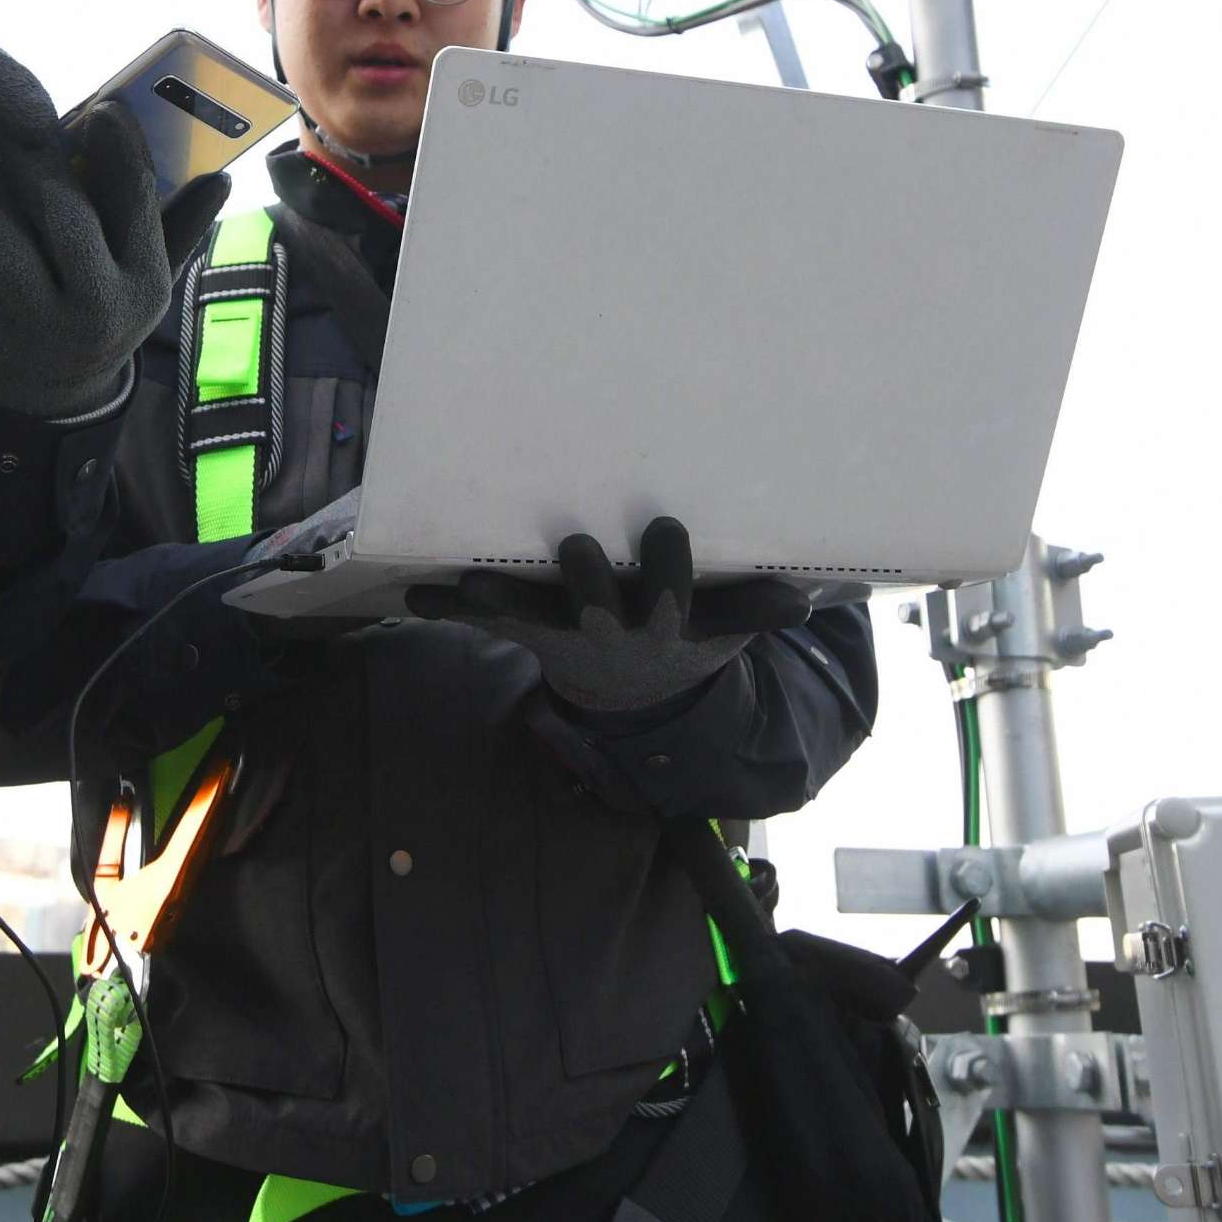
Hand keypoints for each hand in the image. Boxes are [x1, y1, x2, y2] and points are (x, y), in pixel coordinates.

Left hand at [0, 101, 234, 416]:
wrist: (52, 393)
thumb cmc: (104, 306)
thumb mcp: (149, 275)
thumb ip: (182, 223)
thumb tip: (223, 174)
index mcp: (142, 284)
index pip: (137, 202)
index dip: (121, 147)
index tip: (104, 110)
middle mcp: (94, 310)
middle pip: (65, 217)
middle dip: (36, 158)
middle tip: (11, 118)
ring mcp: (33, 328)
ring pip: (1, 242)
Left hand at [407, 516, 806, 714]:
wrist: (632, 693)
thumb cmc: (683, 640)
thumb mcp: (723, 632)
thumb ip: (755, 612)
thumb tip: (806, 599)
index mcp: (658, 625)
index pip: (667, 597)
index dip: (664, 569)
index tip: (664, 529)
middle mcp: (607, 631)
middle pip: (594, 608)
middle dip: (586, 581)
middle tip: (577, 548)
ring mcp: (563, 632)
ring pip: (532, 614)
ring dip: (501, 598)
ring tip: (471, 582)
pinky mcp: (527, 630)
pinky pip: (486, 621)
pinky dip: (450, 609)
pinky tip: (414, 597)